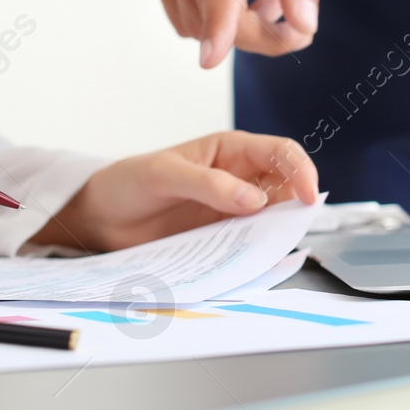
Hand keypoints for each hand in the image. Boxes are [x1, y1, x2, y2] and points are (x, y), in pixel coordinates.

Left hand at [33, 131, 319, 252]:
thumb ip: (209, 184)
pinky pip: (252, 241)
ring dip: (281, 229)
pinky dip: (261, 249)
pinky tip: (259, 258)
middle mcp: (239, 179)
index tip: (309, 196)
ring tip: (276, 244)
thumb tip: (254, 199)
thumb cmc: (128, 182)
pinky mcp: (222, 236)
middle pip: (286, 186)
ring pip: (274, 217)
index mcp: (230, 151)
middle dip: (299, 203)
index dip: (301, 171)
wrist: (100, 217)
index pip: (280, 153)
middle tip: (295, 226)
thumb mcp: (164, 175)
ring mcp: (232, 210)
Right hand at [154, 0, 322, 67]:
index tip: (212, 59)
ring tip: (266, 0)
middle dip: (257, 37)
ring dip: (234, 29)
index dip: (219, 24)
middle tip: (294, 25)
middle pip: (213, 15)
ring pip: (195, 22)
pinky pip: (181, 14)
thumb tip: (305, 24)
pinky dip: (210, 20)